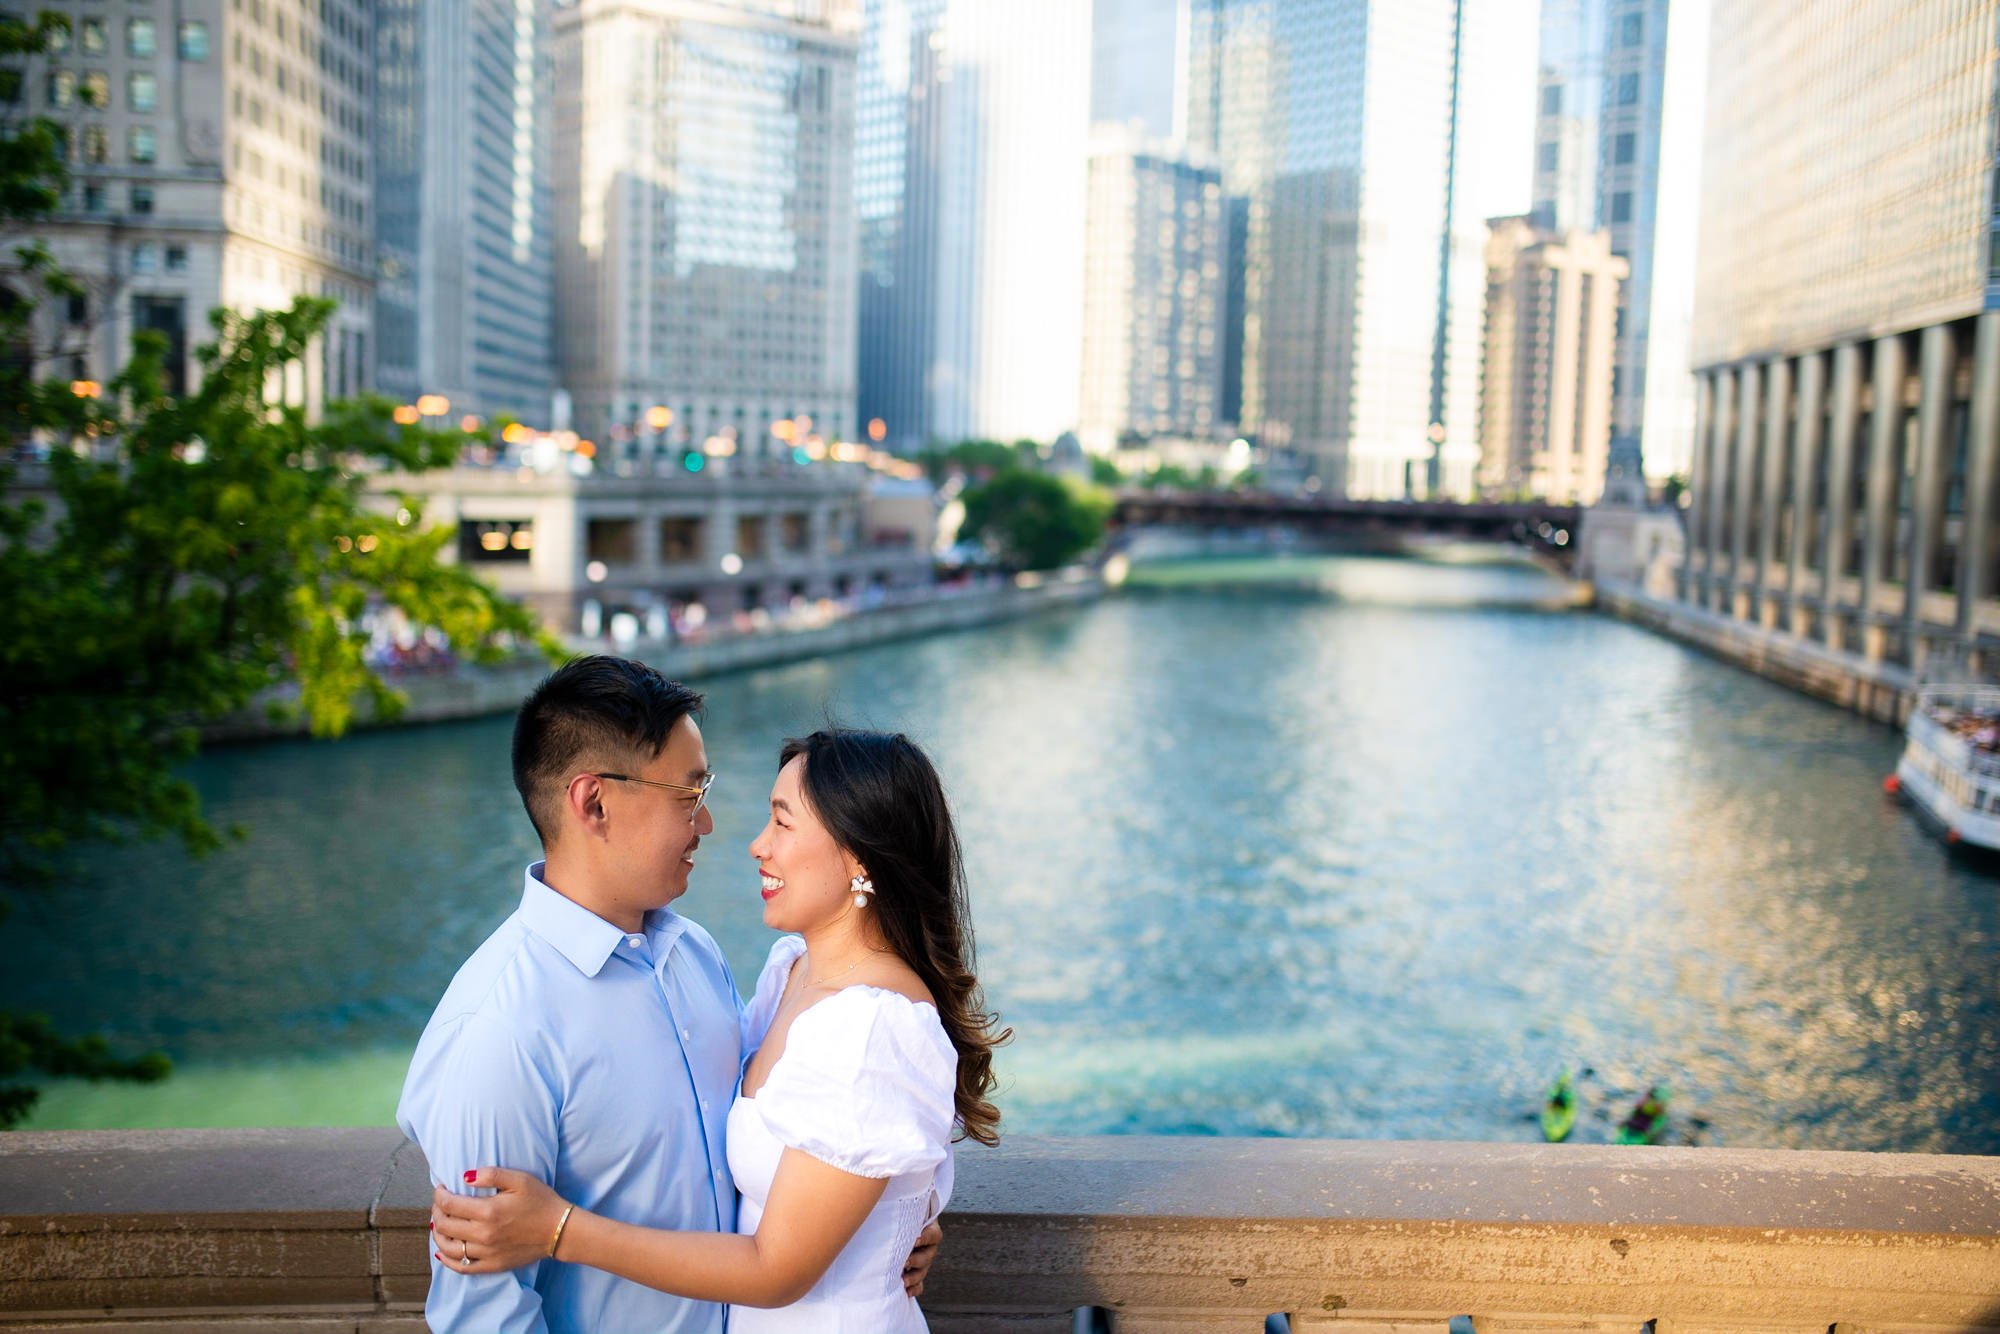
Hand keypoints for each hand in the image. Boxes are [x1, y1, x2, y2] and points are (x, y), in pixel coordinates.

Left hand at [431, 1167, 569, 1273]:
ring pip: (448, 1247)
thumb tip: (465, 1176)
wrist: (559, 1230)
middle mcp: (483, 1234)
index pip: (449, 1204)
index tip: (440, 1188)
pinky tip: (443, 1251)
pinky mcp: (491, 1265)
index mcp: (488, 1211)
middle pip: (445, 1225)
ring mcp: (486, 1252)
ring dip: (438, 1234)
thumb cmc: (541, 1201)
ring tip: (439, 1224)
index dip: (439, 1195)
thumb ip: (491, 1174)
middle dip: (437, 1211)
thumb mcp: (520, 1180)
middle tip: (440, 1203)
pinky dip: (447, 1260)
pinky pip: (461, 1267)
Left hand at [901, 1219, 941, 1296]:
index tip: (914, 1240)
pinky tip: (906, 1292)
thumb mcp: (904, 1212)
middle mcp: (928, 1247)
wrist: (895, 1225)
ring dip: (913, 1277)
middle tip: (904, 1262)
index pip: (932, 1235)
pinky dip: (914, 1289)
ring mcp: (923, 1262)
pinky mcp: (916, 1274)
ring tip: (902, 1280)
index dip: (925, 1238)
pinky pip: (919, 1285)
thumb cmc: (899, 1215)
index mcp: (929, 1230)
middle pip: (927, 1257)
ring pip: (922, 1272)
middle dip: (916, 1261)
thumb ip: (901, 1212)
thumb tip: (886, 1199)